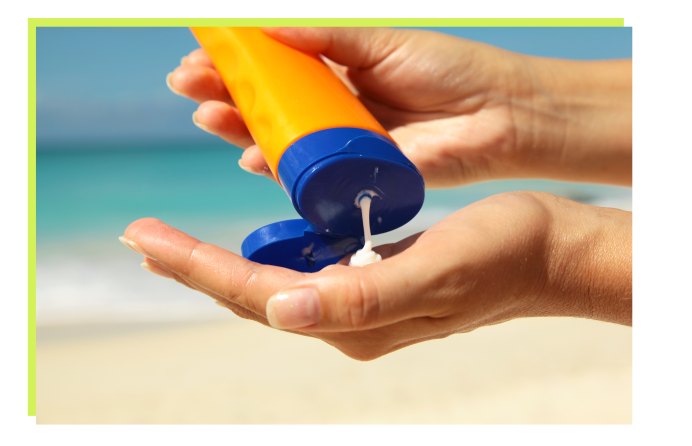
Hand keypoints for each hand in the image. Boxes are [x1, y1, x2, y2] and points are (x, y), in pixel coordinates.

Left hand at [120, 192, 631, 359]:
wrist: (549, 254)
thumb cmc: (502, 258)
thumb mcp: (434, 273)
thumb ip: (360, 299)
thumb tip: (282, 310)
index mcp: (355, 321)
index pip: (257, 295)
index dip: (198, 267)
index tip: (148, 239)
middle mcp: (350, 320)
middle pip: (251, 294)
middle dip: (192, 266)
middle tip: (142, 237)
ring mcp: (359, 303)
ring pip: (271, 284)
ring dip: (219, 261)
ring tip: (172, 242)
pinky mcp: (371, 282)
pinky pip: (302, 271)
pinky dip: (265, 252)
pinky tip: (248, 238)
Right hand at [168, 27, 631, 186]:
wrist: (498, 115)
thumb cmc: (448, 70)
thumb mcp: (379, 40)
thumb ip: (324, 33)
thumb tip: (266, 23)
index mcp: (338, 68)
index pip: (273, 64)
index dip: (235, 59)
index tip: (199, 51)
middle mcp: (333, 107)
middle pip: (266, 102)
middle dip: (224, 93)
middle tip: (188, 85)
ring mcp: (340, 142)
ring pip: (278, 138)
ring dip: (238, 128)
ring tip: (207, 115)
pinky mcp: (353, 175)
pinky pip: (305, 174)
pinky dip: (276, 167)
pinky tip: (250, 156)